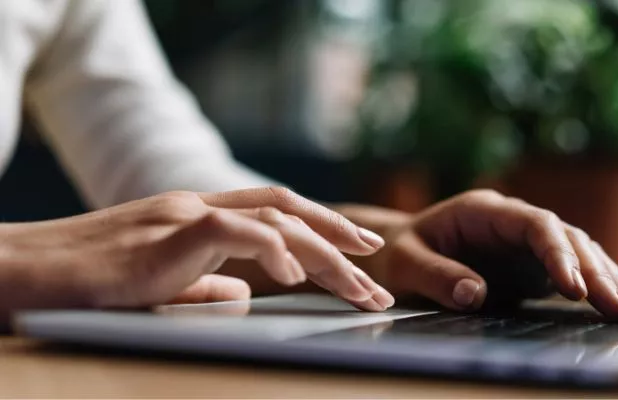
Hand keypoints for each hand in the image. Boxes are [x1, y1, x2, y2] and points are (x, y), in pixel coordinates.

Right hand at [0, 188, 394, 317]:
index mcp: (200, 216)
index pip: (276, 212)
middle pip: (288, 212)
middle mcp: (200, 206)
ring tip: (360, 286)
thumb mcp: (160, 285)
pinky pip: (235, 232)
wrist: (26, 272)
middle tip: (378, 270)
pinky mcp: (169, 232)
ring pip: (275, 220)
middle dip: (340, 240)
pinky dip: (273, 251)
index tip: (359, 251)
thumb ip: (204, 285)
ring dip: (325, 254)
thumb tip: (244, 295)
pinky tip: (298, 278)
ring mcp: (185, 214)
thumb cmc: (87, 282)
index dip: (323, 228)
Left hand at [349, 190, 617, 322]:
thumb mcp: (405, 263)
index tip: (573, 287)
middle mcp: (513, 222)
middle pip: (566, 238)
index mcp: (484, 211)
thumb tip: (474, 295)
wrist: (398, 252)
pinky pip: (573, 272)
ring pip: (579, 253)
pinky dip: (597, 288)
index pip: (535, 224)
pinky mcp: (532, 264)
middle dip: (596, 272)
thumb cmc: (398, 254)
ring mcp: (526, 242)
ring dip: (607, 280)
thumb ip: (436, 275)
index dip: (558, 252)